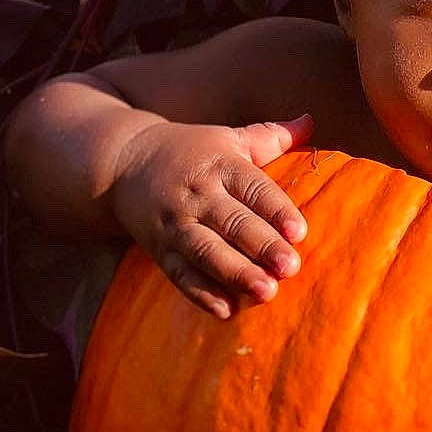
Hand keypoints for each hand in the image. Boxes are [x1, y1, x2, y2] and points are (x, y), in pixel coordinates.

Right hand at [109, 113, 312, 318]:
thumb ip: (270, 136)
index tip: (298, 231)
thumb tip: (310, 120)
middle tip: (289, 267)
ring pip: (206, 251)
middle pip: (232, 222)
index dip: (276, 209)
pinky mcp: (160, 250)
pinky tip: (225, 311)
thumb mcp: (226, 137)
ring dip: (235, 273)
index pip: (253, 187)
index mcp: (220, 165)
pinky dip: (201, 294)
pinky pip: (180, 274)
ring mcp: (176, 225)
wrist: (121, 163)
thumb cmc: (190, 152)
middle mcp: (198, 195)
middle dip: (261, 245)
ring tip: (266, 292)